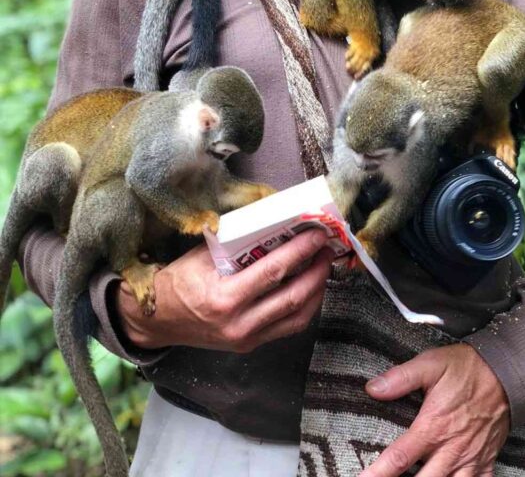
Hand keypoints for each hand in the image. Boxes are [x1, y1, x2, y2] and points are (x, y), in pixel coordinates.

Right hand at [115, 228, 333, 352]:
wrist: (157, 320)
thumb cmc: (178, 281)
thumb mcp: (203, 254)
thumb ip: (237, 241)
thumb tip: (274, 218)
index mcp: (225, 298)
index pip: (274, 271)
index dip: (301, 251)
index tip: (318, 234)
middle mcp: (239, 324)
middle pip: (293, 297)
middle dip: (317, 270)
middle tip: (328, 248)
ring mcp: (246, 339)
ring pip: (296, 317)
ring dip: (317, 290)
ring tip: (324, 266)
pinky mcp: (249, 345)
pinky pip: (287, 327)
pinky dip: (304, 307)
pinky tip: (310, 288)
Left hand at [362, 344, 509, 476]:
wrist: (507, 373)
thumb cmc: (466, 368)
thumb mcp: (431, 364)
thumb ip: (401, 378)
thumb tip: (372, 389)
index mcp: (432, 427)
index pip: (399, 458)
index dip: (378, 473)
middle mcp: (450, 450)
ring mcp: (469, 460)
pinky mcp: (485, 462)